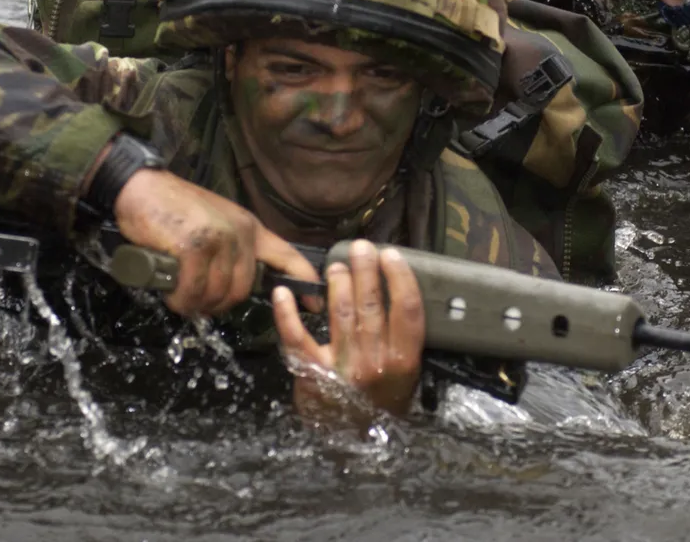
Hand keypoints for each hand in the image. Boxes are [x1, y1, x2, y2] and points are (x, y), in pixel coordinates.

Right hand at [111, 168, 320, 316]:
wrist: (142, 187)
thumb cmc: (175, 209)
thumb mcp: (217, 223)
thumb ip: (232, 249)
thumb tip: (236, 285)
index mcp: (250, 227)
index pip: (288, 255)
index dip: (304, 280)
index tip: (316, 303)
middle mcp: (240, 233)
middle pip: (243, 289)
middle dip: (220, 303)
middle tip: (198, 299)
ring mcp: (218, 239)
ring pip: (217, 294)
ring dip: (197, 303)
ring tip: (181, 293)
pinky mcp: (194, 247)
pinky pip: (192, 292)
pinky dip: (180, 300)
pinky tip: (172, 292)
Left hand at [272, 239, 424, 419]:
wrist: (355, 442)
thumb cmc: (383, 401)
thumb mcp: (407, 375)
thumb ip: (403, 339)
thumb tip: (397, 290)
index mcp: (404, 360)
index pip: (407, 310)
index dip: (399, 278)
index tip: (391, 255)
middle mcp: (375, 362)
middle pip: (371, 306)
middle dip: (365, 270)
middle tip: (360, 246)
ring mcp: (342, 368)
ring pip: (340, 315)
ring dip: (337, 284)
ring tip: (336, 264)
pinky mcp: (312, 373)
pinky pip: (297, 338)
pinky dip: (287, 313)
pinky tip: (282, 292)